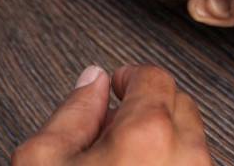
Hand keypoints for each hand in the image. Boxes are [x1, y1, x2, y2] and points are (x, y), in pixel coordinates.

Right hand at [12, 64, 210, 165]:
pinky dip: (172, 163)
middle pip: (179, 104)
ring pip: (190, 140)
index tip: (115, 88)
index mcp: (149, 135)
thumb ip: (71, 112)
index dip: (130, 78)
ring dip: (162, 139)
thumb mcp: (42, 162)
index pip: (155, 77)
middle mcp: (187, 158)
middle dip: (149, 106)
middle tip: (113, 127)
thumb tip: (93, 80)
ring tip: (122, 160)